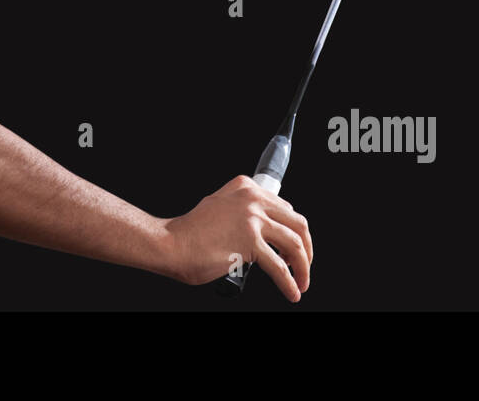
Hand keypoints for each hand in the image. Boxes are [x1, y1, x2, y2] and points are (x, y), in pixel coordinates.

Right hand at [165, 175, 313, 300]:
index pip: (285, 208)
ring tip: (301, 283)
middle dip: (307, 249)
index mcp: (245, 187)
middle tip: (304, 265)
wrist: (171, 243)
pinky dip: (289, 283)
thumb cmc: (191, 232)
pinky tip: (291, 291)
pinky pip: (279, 266)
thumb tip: (264, 230)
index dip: (294, 232)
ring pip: (294, 244)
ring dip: (303, 268)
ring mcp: (252, 219)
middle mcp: (252, 198)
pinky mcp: (249, 242)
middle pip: (297, 223)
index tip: (295, 248)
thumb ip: (242, 210)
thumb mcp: (220, 206)